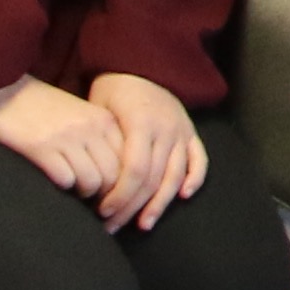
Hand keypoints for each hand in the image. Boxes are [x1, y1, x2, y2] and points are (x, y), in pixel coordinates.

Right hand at [0, 76, 122, 203]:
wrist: (6, 87)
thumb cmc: (44, 108)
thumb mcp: (82, 116)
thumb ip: (101, 138)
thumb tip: (116, 175)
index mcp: (104, 120)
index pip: (128, 160)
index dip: (121, 183)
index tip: (109, 192)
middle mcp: (91, 128)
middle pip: (113, 176)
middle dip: (104, 195)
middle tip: (92, 201)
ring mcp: (67, 137)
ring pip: (92, 182)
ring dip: (83, 193)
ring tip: (75, 192)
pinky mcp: (42, 148)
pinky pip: (65, 180)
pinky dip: (63, 187)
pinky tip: (56, 181)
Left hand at [83, 71, 210, 230]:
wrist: (141, 63)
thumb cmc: (112, 90)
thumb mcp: (99, 109)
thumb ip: (102, 143)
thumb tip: (89, 182)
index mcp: (141, 123)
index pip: (135, 170)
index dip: (120, 195)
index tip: (103, 212)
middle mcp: (166, 129)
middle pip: (153, 179)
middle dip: (132, 207)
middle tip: (113, 227)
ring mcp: (181, 131)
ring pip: (175, 176)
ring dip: (160, 204)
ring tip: (143, 224)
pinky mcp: (191, 132)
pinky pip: (199, 159)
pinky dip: (195, 179)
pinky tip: (183, 197)